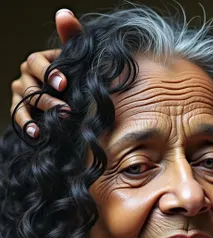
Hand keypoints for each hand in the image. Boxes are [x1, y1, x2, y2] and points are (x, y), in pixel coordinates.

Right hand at [10, 9, 82, 136]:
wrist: (78, 102)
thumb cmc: (78, 77)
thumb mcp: (77, 59)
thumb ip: (72, 38)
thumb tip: (65, 14)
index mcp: (39, 62)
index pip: (36, 62)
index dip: (49, 72)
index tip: (64, 84)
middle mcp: (27, 76)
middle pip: (31, 86)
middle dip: (48, 99)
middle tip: (66, 111)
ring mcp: (23, 94)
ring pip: (24, 102)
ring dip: (34, 115)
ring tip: (44, 128)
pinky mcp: (22, 110)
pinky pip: (20, 117)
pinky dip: (27, 126)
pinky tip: (36, 135)